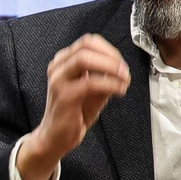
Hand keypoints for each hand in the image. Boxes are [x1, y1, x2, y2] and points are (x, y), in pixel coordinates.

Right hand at [18, 34, 129, 179]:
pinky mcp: (64, 94)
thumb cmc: (73, 113)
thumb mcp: (93, 90)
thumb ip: (104, 77)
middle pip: (86, 45)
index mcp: (64, 62)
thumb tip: (121, 71)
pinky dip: (110, 84)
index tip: (121, 63)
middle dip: (111, 56)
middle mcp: (58, 67)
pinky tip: (119, 91)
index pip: (88, 42)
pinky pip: (90, 82)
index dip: (109, 50)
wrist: (56, 137)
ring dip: (110, 67)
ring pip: (85, 58)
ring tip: (123, 79)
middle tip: (124, 71)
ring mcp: (58, 79)